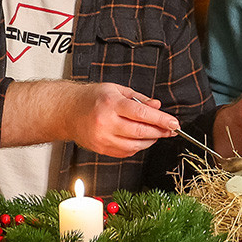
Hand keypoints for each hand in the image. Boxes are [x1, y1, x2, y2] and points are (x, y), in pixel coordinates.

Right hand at [3, 81, 177, 157]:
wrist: (67, 111)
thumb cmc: (91, 97)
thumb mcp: (116, 90)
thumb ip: (139, 99)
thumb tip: (157, 107)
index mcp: (111, 104)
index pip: (141, 114)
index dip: (161, 120)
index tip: (174, 124)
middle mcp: (106, 122)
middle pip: (140, 131)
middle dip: (160, 132)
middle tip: (171, 130)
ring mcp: (102, 138)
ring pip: (135, 145)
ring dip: (151, 140)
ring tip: (157, 133)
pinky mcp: (101, 149)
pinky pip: (126, 152)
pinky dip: (138, 147)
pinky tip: (141, 140)